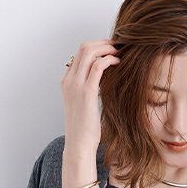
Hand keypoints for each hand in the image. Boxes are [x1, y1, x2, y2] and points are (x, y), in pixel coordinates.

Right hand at [61, 39, 121, 154]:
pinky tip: (118, 63)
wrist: (79, 144)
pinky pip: (98, 66)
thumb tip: (100, 83)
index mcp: (67, 82)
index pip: (79, 54)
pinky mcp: (86, 92)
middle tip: (117, 45)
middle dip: (102, 43)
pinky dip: (109, 60)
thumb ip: (87, 90)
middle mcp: (69, 80)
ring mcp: (76, 85)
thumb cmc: (84, 129)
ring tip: (119, 52)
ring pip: (90, 52)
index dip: (96, 47)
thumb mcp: (83, 106)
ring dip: (107, 48)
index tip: (110, 49)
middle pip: (84, 48)